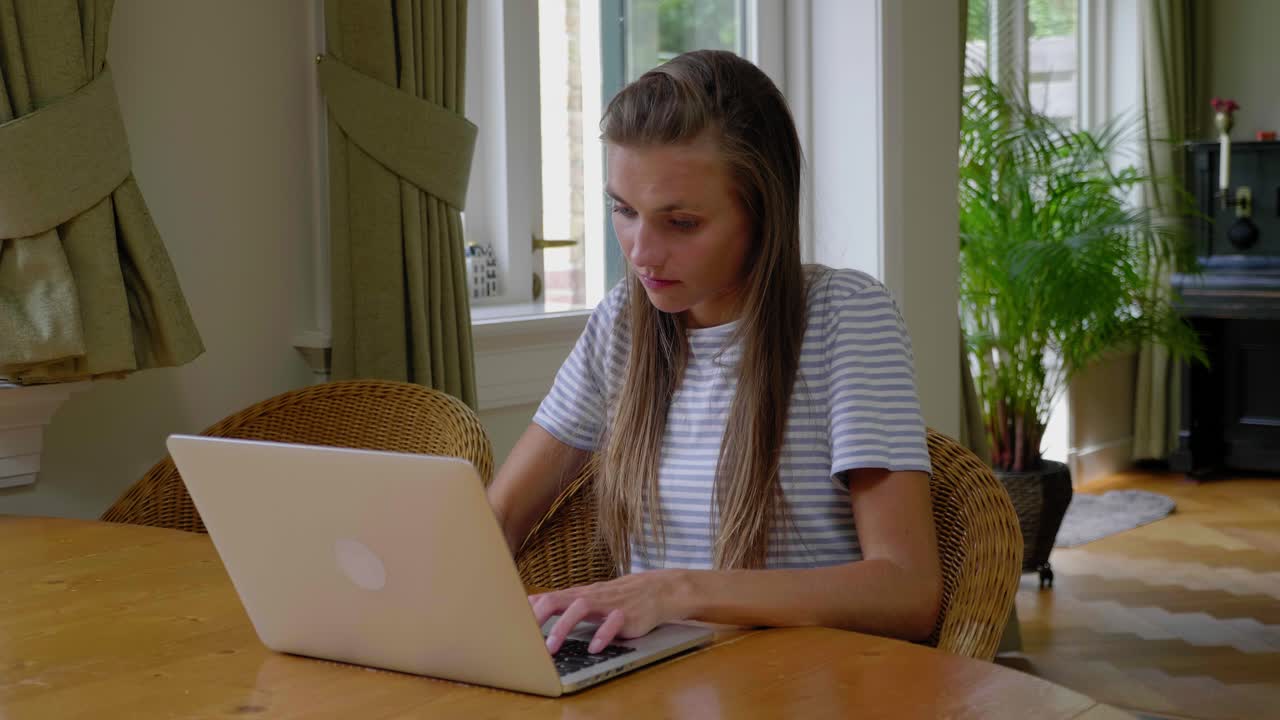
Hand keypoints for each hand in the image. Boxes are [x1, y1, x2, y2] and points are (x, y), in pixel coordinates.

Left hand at [530, 570, 691, 654]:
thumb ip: (560, 603)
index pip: (547, 598)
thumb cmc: (614, 598)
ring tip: (551, 648)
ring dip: (563, 627)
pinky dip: (602, 635)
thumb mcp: (586, 598)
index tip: (510, 625)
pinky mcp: (626, 615)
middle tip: (524, 637)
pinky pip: (612, 623)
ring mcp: (607, 604)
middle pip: (558, 599)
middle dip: (538, 617)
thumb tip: (529, 603)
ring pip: (581, 607)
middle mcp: (589, 597)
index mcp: (577, 595)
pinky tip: (594, 648)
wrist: (654, 590)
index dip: (528, 611)